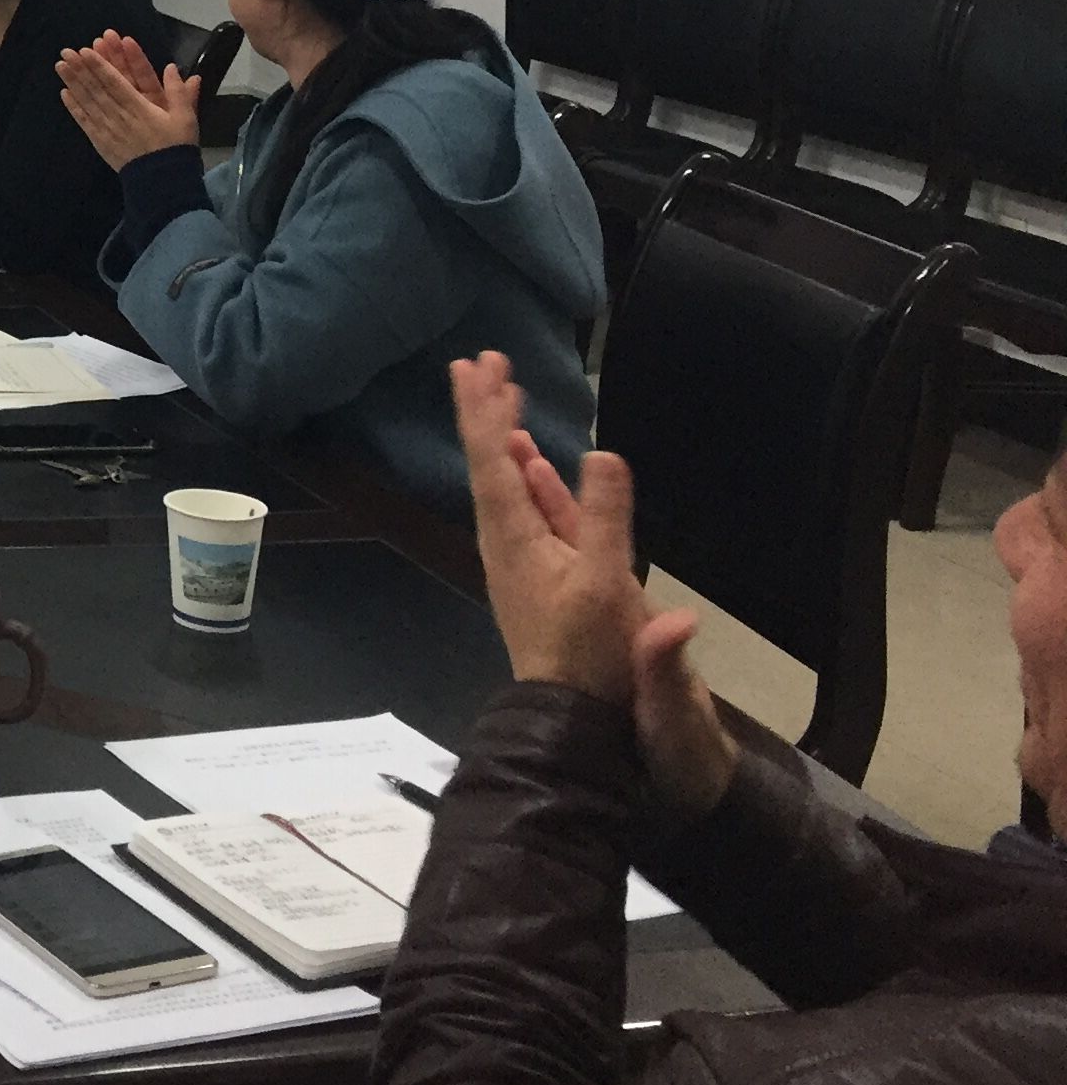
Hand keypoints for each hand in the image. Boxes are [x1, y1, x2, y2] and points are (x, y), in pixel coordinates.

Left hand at [57, 39, 198, 168]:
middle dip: (81, 69)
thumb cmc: (176, 147)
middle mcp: (119, 116)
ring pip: (88, 102)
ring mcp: (107, 129)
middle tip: (66, 51)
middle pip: (97, 89)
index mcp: (140, 108)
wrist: (163, 182)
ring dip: (73, 83)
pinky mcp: (101, 142)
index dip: (100, 65)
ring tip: (60, 65)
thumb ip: (179, 92)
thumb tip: (172, 67)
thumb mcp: (185, 118)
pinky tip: (65, 93)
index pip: (116, 82)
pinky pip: (85, 122)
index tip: (86, 50)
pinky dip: (74, 107)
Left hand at [458, 356, 740, 813]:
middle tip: (481, 361)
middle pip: (491, 465)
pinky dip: (531, 478)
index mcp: (513, 539)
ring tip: (503, 397)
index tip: (480, 368)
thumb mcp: (605, 585)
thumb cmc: (591, 657)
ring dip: (506, 437)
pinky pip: (533, 510)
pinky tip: (532, 461)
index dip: (486, 413)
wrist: (580, 723)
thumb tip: (603, 455)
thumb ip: (604, 520)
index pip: (492, 463)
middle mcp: (508, 542)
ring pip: (509, 484)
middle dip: (487, 412)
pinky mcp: (546, 575)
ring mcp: (526, 558)